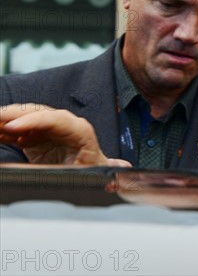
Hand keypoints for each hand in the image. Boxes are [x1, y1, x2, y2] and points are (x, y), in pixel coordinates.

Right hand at [0, 104, 129, 166]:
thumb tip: (44, 172)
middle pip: (36, 114)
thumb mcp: (78, 177)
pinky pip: (18, 130)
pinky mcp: (38, 135)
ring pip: (24, 118)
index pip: (56, 119)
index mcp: (81, 131)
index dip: (32, 121)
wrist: (95, 175)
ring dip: (4, 120)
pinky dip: (3, 131)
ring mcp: (51, 128)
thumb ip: (56, 173)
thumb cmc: (92, 174)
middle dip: (11, 116)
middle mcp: (66, 124)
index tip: (11, 127)